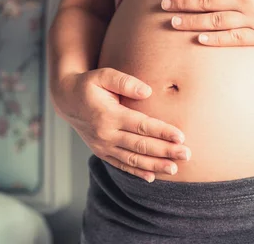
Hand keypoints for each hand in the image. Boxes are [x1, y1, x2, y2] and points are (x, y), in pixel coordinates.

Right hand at [50, 67, 191, 182]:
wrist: (66, 100)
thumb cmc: (89, 84)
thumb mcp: (103, 75)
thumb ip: (125, 81)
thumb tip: (148, 91)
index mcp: (109, 115)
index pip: (141, 125)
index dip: (162, 131)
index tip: (181, 136)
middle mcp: (106, 134)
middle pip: (141, 145)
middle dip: (165, 151)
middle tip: (187, 154)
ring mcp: (102, 146)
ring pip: (133, 159)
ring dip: (155, 165)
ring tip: (175, 169)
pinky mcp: (101, 152)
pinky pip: (121, 165)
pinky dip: (136, 172)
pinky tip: (152, 177)